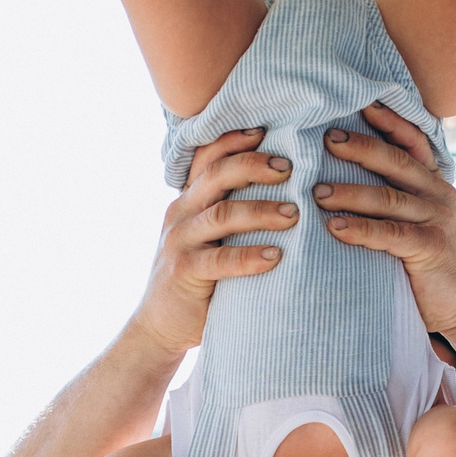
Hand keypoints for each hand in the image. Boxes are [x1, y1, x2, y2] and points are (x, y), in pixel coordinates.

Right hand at [129, 129, 297, 353]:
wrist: (160, 325)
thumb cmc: (199, 278)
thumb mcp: (210, 239)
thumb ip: (231, 214)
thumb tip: (288, 191)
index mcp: (189, 200)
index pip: (208, 157)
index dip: (235, 140)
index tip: (268, 131)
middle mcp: (181, 213)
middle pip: (217, 175)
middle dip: (254, 166)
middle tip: (291, 168)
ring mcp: (180, 242)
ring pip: (222, 214)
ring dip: (261, 211)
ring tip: (295, 214)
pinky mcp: (184, 272)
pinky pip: (220, 260)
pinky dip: (249, 257)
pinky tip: (276, 256)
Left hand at [313, 104, 455, 337]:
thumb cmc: (433, 267)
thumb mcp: (420, 225)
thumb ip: (396, 201)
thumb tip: (346, 181)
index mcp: (435, 185)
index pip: (413, 142)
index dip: (389, 120)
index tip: (361, 102)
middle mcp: (440, 196)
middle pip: (396, 162)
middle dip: (361, 147)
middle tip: (326, 138)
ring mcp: (439, 221)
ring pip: (389, 198)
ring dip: (350, 192)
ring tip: (316, 191)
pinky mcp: (432, 249)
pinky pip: (391, 235)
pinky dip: (361, 230)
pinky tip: (335, 228)